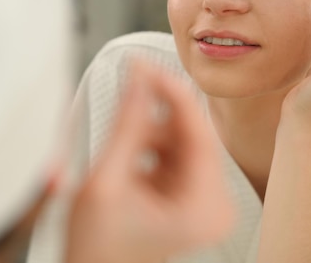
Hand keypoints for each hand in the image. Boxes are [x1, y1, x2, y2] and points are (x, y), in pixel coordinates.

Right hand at [65, 61, 233, 262]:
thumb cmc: (96, 248)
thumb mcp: (104, 182)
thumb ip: (125, 127)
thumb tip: (138, 78)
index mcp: (203, 209)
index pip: (199, 134)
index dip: (173, 94)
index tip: (149, 66)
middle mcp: (214, 205)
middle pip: (192, 135)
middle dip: (157, 112)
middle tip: (132, 81)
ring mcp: (204, 200)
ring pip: (182, 139)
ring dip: (149, 132)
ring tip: (120, 148)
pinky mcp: (191, 194)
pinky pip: (176, 152)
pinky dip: (150, 144)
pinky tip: (129, 156)